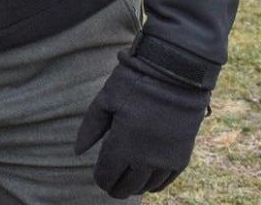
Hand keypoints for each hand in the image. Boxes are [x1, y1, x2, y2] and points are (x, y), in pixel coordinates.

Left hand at [74, 53, 211, 198]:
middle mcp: (146, 158)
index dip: (100, 179)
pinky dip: (154, 184)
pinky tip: (147, 182)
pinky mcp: (183, 155)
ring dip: (135, 186)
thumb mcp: (105, 99)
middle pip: (127, 187)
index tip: (98, 175)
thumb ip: (90, 128)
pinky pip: (166, 181)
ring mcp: (166, 159)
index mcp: (123, 145)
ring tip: (127, 181)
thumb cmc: (135, 81)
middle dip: (115, 187)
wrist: (176, 72)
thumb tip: (78, 151)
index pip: (107, 176)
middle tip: (109, 183)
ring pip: (147, 186)